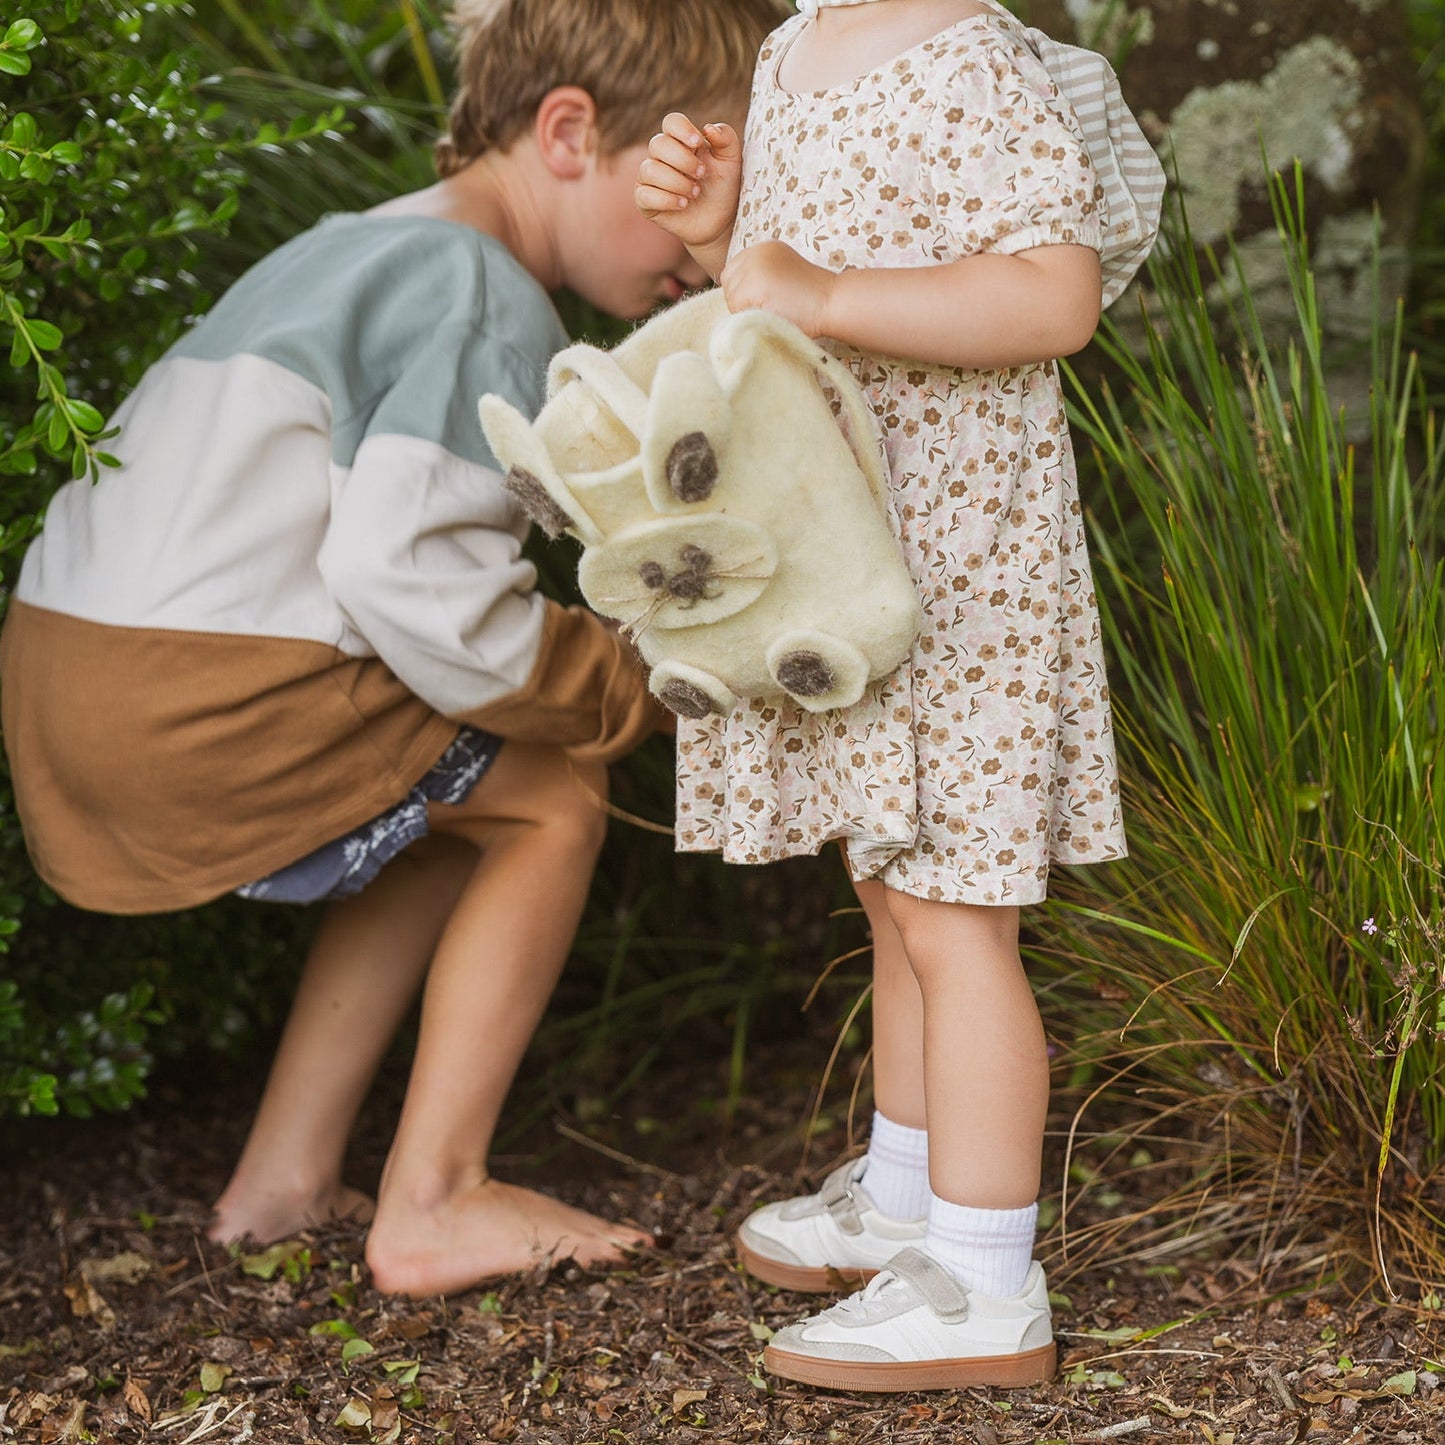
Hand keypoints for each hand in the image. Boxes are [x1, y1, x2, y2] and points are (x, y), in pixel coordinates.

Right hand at [635, 112, 741, 258]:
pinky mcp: (645, 201)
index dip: (682, 129)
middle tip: (701, 174)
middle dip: (682, 160)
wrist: (720, 222)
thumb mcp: (732, 161)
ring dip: (676, 182)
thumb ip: (726, 139)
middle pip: (658, 144)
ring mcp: (650, 178)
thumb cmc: (723, 188)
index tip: (698, 143)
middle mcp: (662, 156)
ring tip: (695, 193)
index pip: (671, 122)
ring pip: (650, 169)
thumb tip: (708, 128)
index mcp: (681, 141)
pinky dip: (666, 199)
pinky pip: (644, 194)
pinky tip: (683, 204)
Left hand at [720, 241, 835, 337]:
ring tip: (772, 310)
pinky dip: (749, 316)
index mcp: (764, 248)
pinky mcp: (752, 284)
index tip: (766, 300)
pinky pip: (736, 308)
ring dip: (745, 310)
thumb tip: (737, 297)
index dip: (744, 291)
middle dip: (742, 300)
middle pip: (729, 283)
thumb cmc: (814, 299)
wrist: (832, 301)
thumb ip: (762, 278)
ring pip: (731, 297)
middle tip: (768, 307)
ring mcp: (753, 267)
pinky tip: (771, 313)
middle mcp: (756, 252)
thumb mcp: (785, 276)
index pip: (734, 271)